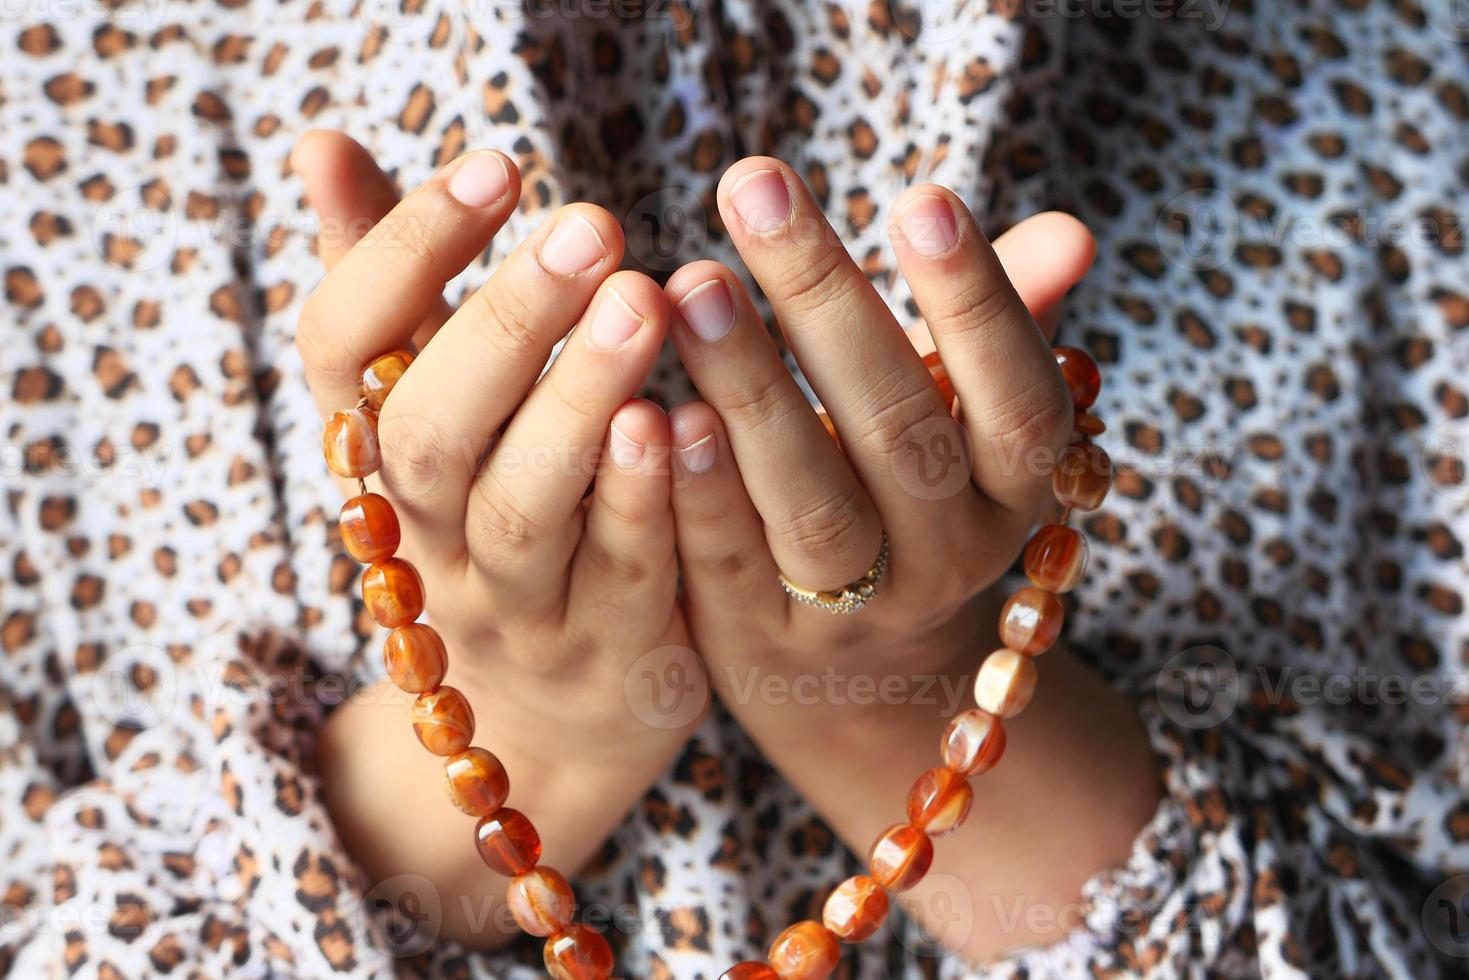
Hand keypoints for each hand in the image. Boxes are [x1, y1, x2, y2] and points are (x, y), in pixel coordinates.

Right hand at [291, 132, 700, 947]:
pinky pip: (625, 578)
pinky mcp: (613, 649)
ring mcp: (518, 602)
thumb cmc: (489, 519)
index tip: (496, 165)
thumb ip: (386, 279)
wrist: (536, 727)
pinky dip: (647, 503)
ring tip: (641, 305)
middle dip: (505, 326)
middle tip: (593, 226)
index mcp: (378, 455)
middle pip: (430, 434)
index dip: (401, 254)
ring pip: (525, 510)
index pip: (343, 349)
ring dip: (577, 407)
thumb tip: (321, 142)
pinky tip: (683, 421)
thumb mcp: (428, 410)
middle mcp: (431, 530)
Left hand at [661, 158, 1159, 961]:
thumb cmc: (909, 496)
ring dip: (753, 391)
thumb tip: (1072, 232)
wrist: (864, 681)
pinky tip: (650, 408)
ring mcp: (856, 609)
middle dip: (827, 302)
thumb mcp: (968, 423)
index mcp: (1014, 487)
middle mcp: (949, 554)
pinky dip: (693, 489)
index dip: (978, 302)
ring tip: (693, 284)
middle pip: (899, 430)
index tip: (920, 197)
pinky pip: (728, 565)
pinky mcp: (758, 638)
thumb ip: (1001, 326)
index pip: (1019, 394)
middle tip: (755, 185)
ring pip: (812, 505)